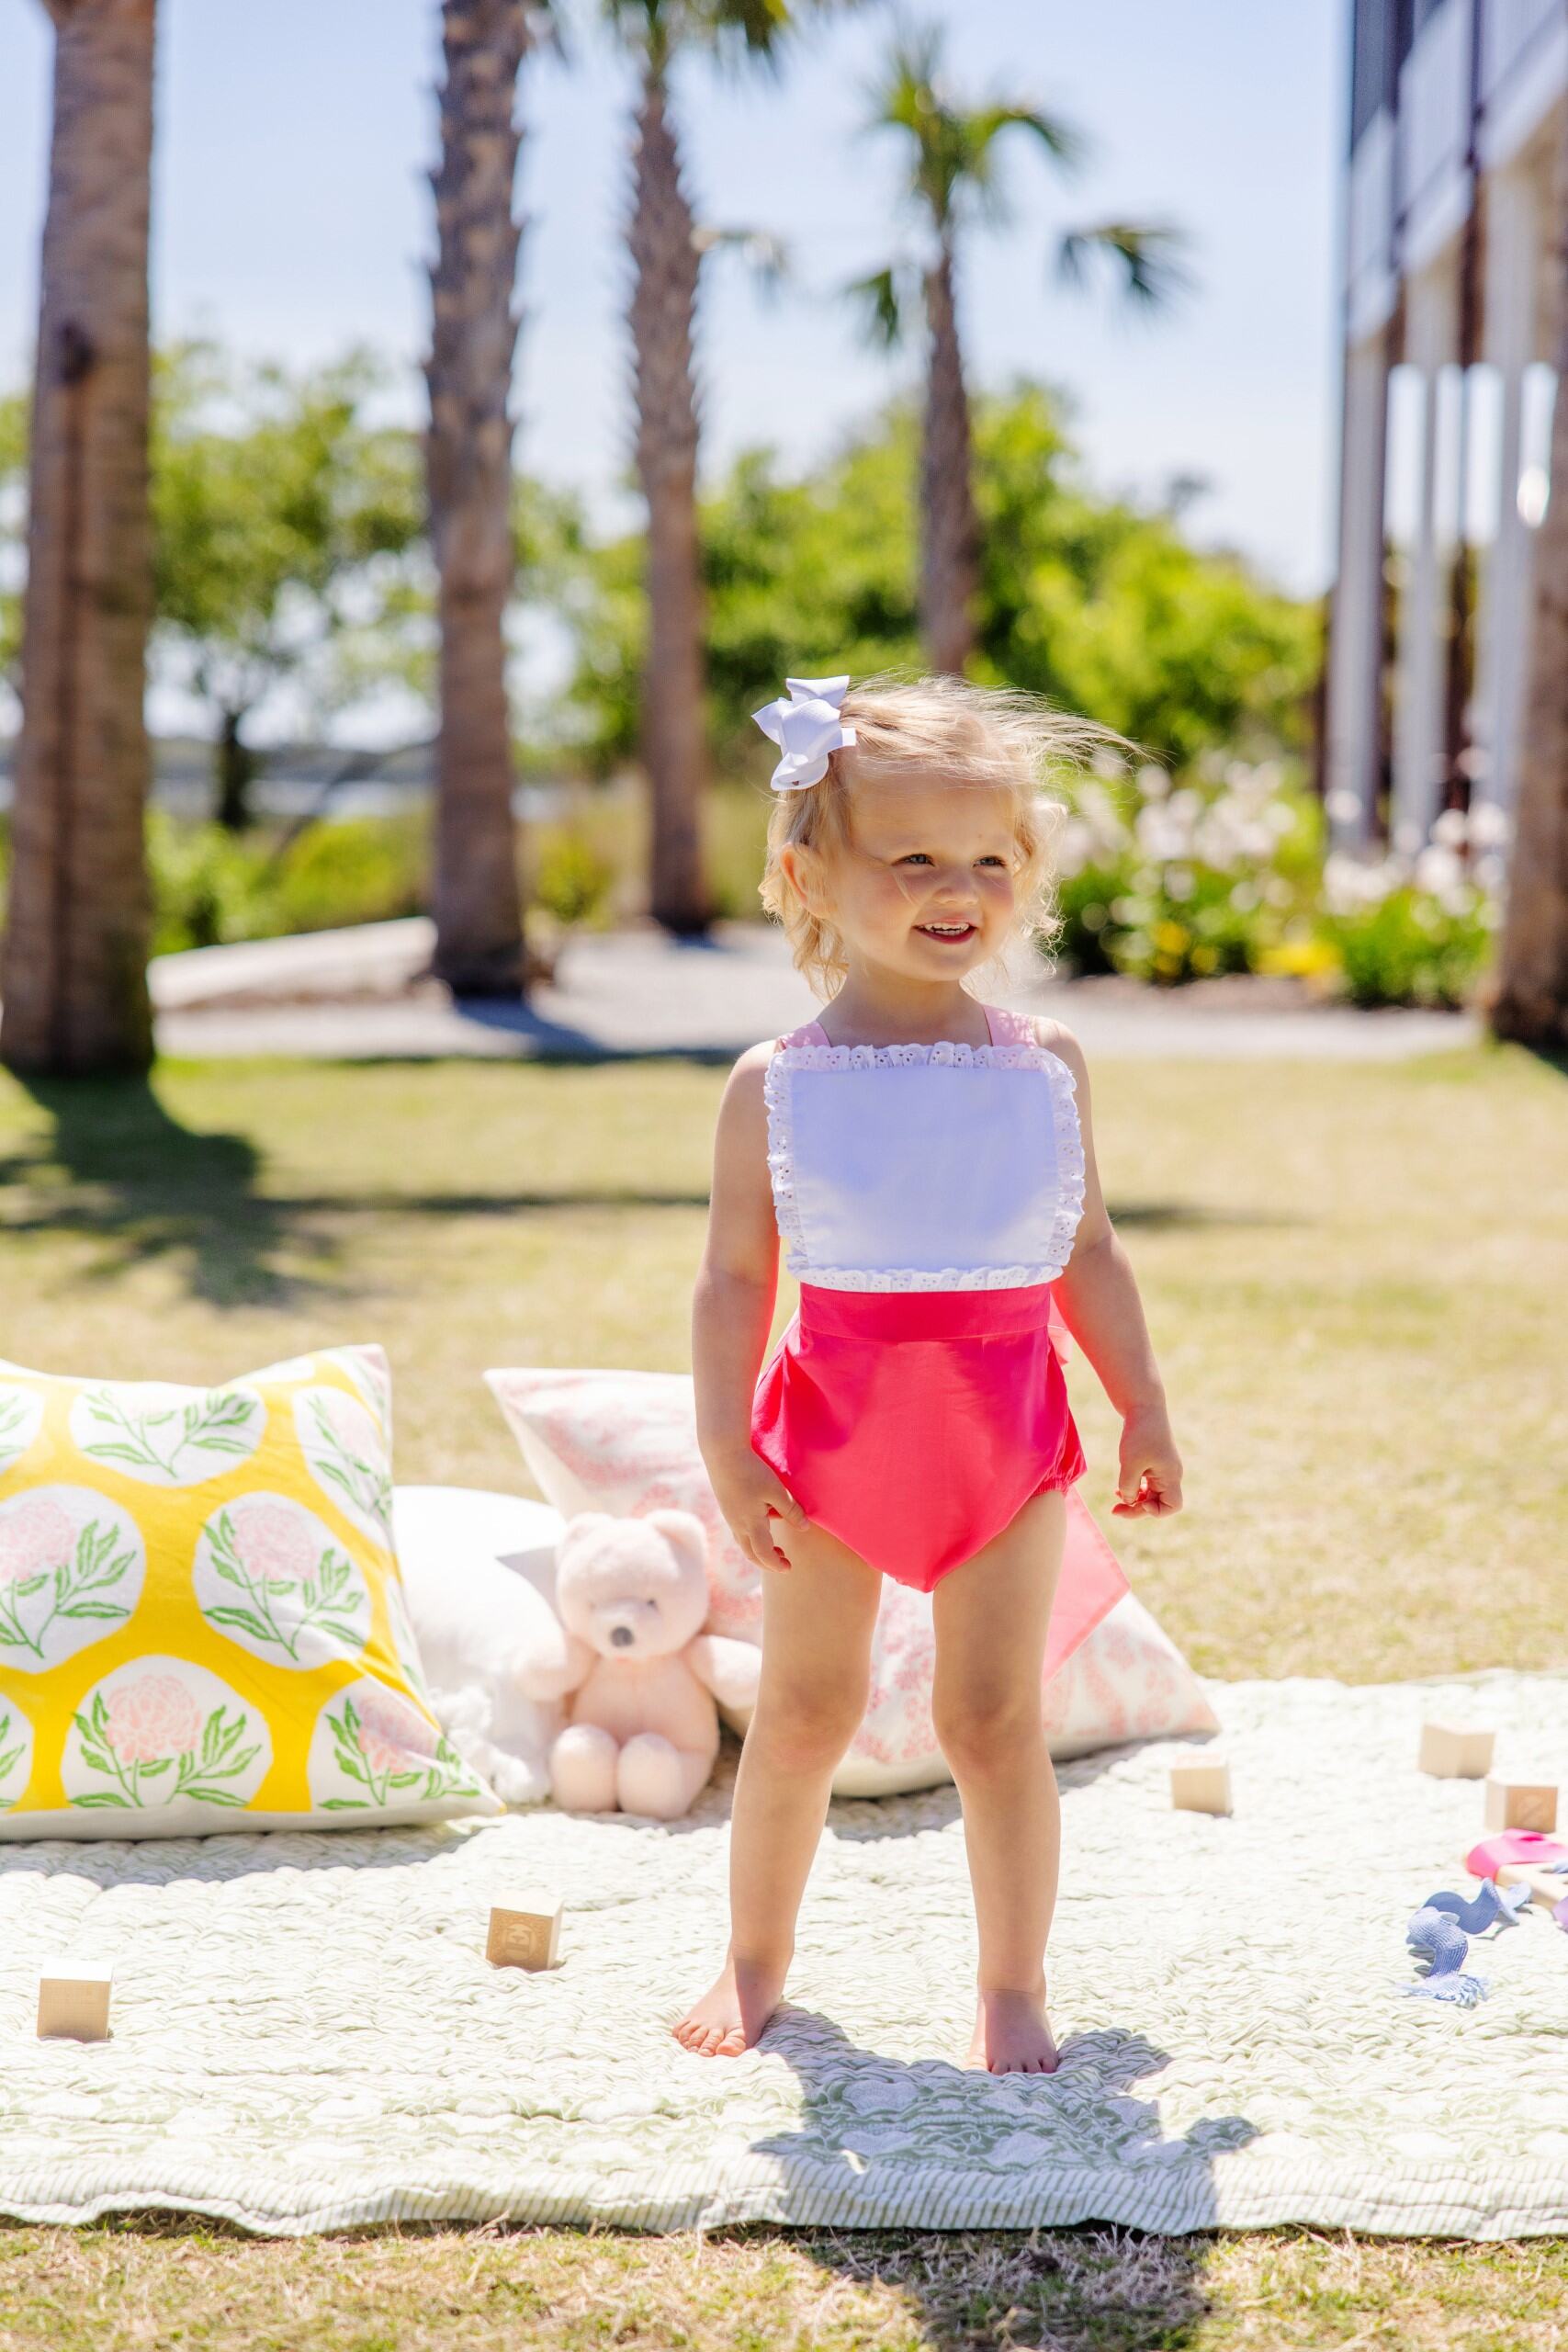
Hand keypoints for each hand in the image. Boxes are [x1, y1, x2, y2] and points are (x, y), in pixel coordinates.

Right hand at [705, 1442, 810, 1570]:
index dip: (776, 1564)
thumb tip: (805, 1528)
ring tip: (775, 1546)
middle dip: (767, 1562)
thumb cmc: (752, 1471)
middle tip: (783, 1563)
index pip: (764, 1553)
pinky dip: (752, 1535)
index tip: (789, 1568)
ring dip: (758, 1549)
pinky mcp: (727, 1506)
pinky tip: (763, 1520)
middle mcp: (737, 1524)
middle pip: (750, 1553)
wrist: (723, 1453)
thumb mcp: (776, 1491)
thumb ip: (791, 1511)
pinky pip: (739, 1529)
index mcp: (751, 1524)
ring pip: (743, 1542)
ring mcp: (730, 1516)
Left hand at [1112, 1405, 1183, 1518]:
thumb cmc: (1139, 1434)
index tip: (1140, 1501)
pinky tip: (1119, 1490)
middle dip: (1137, 1509)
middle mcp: (1170, 1475)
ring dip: (1134, 1500)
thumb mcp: (1130, 1464)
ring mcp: (1163, 1470)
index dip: (1156, 1511)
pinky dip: (1134, 1488)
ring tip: (1116, 1499)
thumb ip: (1128, 1487)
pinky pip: (1147, 1484)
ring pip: (1151, 1494)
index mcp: (1170, 1476)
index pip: (1173, 1506)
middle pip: (1158, 1503)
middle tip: (1114, 1511)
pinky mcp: (1155, 1464)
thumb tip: (1128, 1501)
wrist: (1143, 1407)